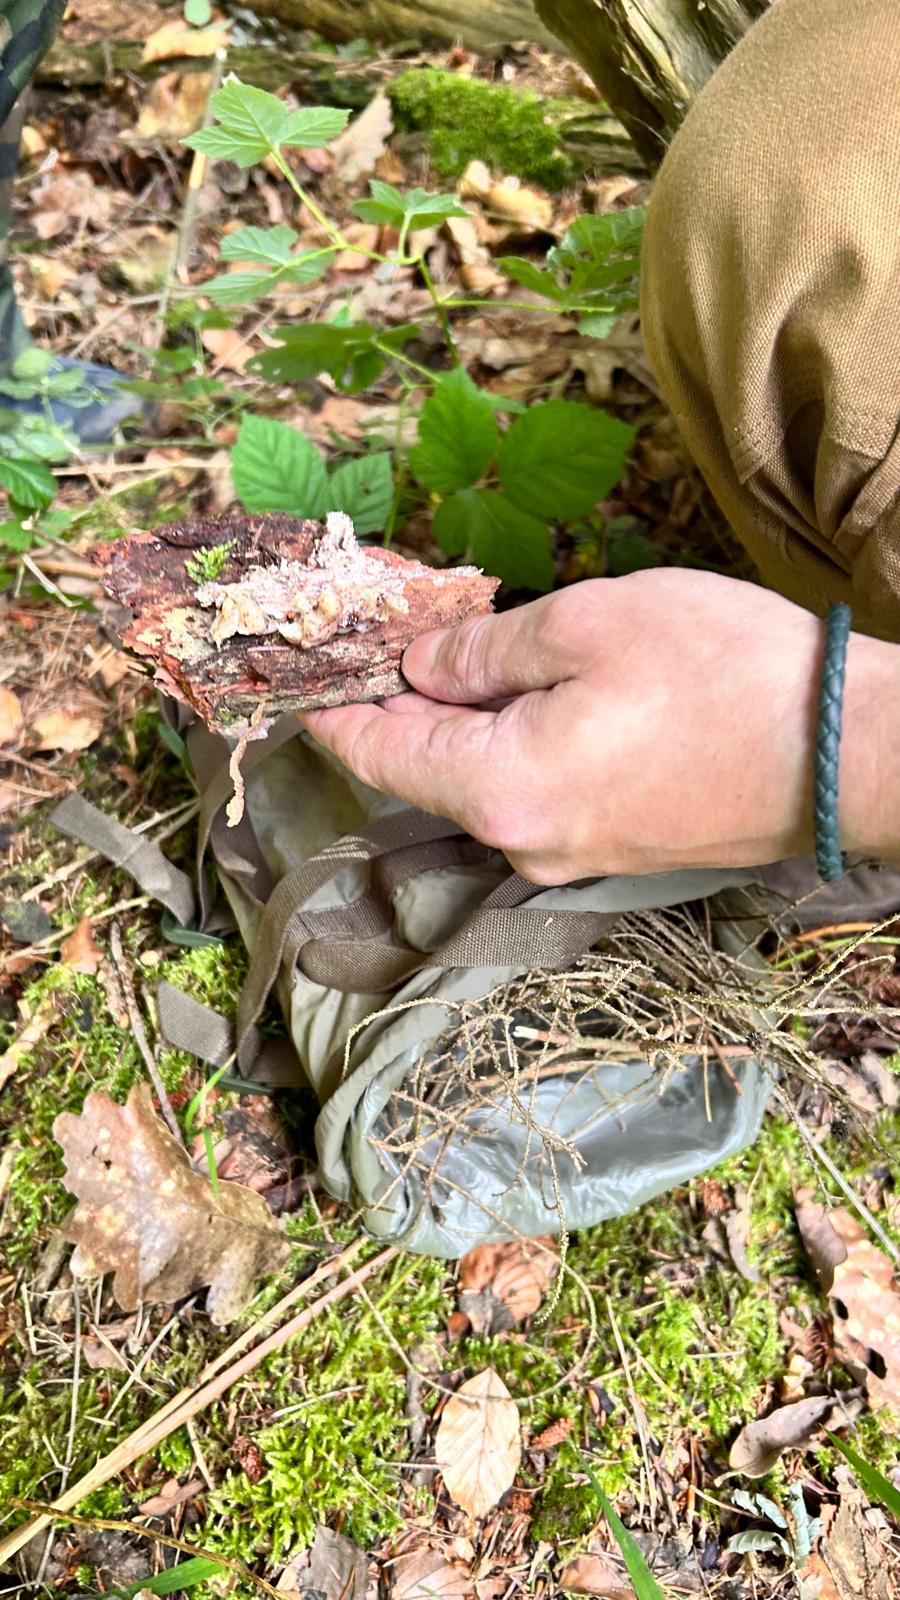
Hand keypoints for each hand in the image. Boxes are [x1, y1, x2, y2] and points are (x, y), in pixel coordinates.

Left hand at [301, 569, 899, 882]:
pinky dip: (512, 740)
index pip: (374, 752)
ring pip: (481, 779)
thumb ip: (483, 651)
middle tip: (390, 624)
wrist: (850, 753)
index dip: (329, 703)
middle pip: (424, 769)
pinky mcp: (614, 847)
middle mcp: (520, 841)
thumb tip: (417, 664)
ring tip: (464, 642)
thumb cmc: (726, 675)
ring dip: (462, 716)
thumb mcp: (590, 625)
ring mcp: (570, 854)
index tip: (300, 664)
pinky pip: (533, 790)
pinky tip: (533, 689)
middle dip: (399, 698)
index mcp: (499, 789)